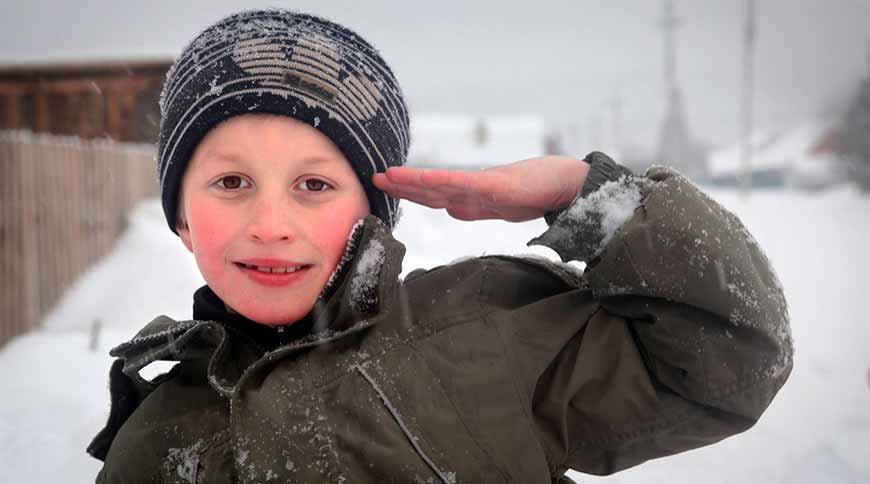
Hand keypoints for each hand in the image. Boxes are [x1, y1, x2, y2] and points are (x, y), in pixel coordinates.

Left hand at [372, 156, 588, 221]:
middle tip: (375, 178)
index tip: (386, 188)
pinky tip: (422, 179)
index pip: (434, 196)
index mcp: (473, 197)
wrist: (569, 184)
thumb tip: (450, 211)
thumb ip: (475, 209)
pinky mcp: (496, 184)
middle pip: (430, 188)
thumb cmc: (540, 190)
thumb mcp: (500, 207)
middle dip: (402, 184)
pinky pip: (462, 183)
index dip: (409, 192)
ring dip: (412, 180)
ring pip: (439, 183)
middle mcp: (473, 189)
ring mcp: (483, 186)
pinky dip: (440, 181)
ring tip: (387, 175)